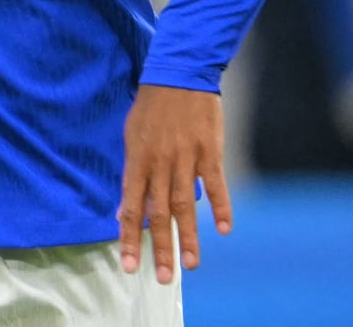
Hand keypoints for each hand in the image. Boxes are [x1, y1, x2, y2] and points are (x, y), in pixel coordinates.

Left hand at [119, 84, 232, 283]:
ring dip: (187, 237)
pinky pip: (215, 184)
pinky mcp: (209, 152)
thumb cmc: (151, 107)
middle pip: (158, 213)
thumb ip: (134, 172)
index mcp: (137, 160)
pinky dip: (220, 206)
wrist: (178, 75)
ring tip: (189, 265)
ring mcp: (186, 158)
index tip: (128, 264)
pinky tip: (223, 229)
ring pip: (186, 204)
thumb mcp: (132, 136)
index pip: (130, 207)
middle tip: (160, 277)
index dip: (128, 236)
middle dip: (158, 247)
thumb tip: (130, 206)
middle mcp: (159, 163)